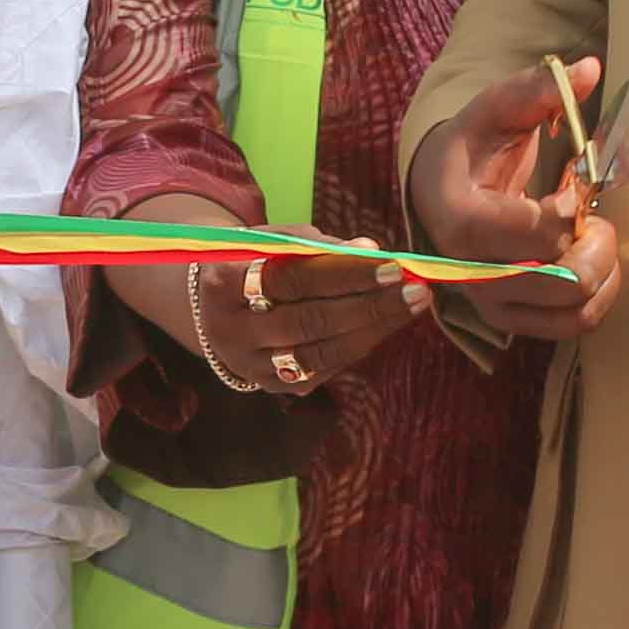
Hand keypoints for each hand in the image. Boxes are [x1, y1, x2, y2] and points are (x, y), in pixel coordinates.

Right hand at [185, 240, 434, 397]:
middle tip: (415, 290)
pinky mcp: (271, 386)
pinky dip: (358, 346)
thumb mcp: (274, 241)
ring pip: (318, 354)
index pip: (292, 279)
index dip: (344, 273)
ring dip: (372, 331)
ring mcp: (250, 365)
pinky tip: (385, 325)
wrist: (213, 306)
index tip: (392, 265)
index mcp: (224, 283)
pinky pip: (322, 371)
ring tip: (410, 307)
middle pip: (307, 322)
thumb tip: (370, 249)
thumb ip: (319, 245)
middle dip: (368, 306)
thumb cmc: (255, 261)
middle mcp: (232, 330)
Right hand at [406, 59, 628, 339]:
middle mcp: (470, 276)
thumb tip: (589, 69)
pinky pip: (573, 327)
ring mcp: (491, 305)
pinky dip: (600, 296)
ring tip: (590, 237)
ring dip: (604, 272)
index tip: (569, 184)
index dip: (573, 206)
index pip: (541, 230)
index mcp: (461, 221)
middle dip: (596, 244)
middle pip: (564, 282)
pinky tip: (591, 260)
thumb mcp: (496, 111)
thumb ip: (537, 91)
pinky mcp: (512, 321)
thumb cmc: (471, 148)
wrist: (440, 191)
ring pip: (575, 313)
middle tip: (591, 214)